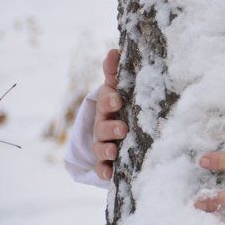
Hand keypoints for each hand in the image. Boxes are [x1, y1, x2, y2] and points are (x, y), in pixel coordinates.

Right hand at [93, 48, 126, 180]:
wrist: (115, 129)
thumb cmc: (121, 105)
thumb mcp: (119, 89)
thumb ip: (115, 72)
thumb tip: (115, 49)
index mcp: (109, 106)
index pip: (107, 101)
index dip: (110, 100)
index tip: (118, 100)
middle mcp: (103, 125)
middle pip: (103, 126)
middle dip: (111, 127)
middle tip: (123, 128)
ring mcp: (103, 143)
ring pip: (101, 147)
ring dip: (106, 149)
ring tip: (114, 151)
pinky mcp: (106, 161)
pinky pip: (102, 168)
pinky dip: (104, 171)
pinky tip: (108, 174)